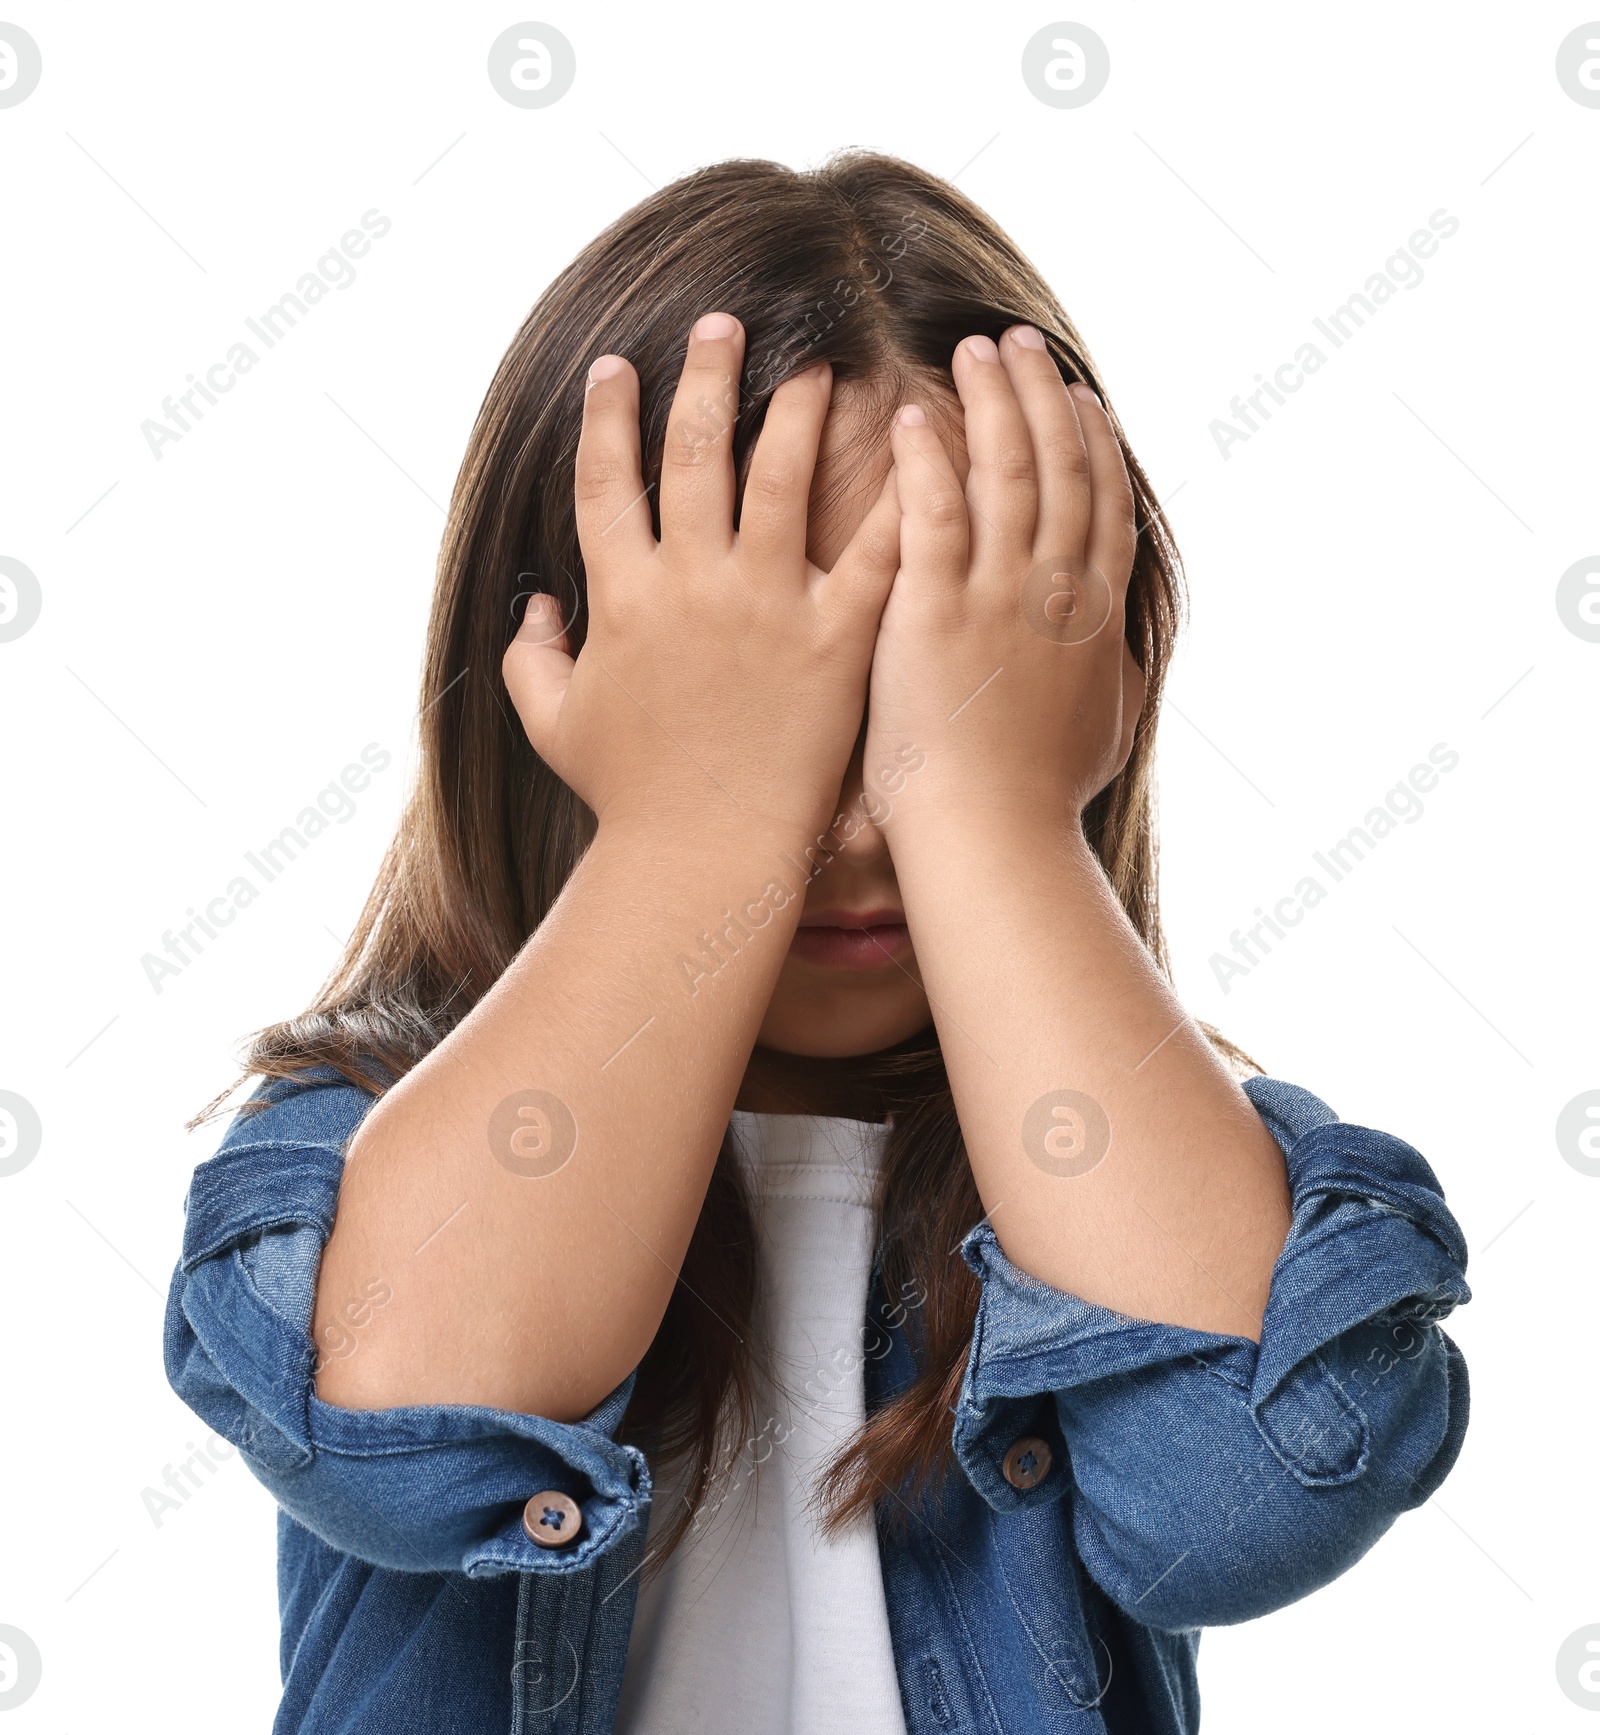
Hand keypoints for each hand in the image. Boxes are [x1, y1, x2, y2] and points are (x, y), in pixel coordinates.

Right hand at [503, 312, 901, 849]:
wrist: (703, 855)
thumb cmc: (628, 796)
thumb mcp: (552, 723)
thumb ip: (530, 657)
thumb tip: (531, 607)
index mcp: (624, 595)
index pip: (607, 479)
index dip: (608, 416)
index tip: (616, 367)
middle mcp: (693, 583)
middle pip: (695, 452)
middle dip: (707, 376)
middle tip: (727, 323)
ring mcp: (767, 608)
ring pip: (780, 478)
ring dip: (798, 410)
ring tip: (818, 365)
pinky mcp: (835, 641)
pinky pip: (870, 555)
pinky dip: (896, 500)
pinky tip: (915, 451)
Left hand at [862, 326, 1145, 838]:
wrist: (991, 837)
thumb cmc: (1037, 801)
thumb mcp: (1104, 734)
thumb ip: (1114, 683)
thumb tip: (1123, 666)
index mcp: (1095, 613)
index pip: (1101, 500)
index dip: (1090, 438)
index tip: (1074, 393)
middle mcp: (1056, 590)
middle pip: (1058, 464)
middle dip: (1039, 394)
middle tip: (1015, 341)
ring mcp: (998, 596)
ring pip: (1004, 471)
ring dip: (990, 402)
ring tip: (970, 350)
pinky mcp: (935, 611)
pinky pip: (933, 514)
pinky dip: (925, 460)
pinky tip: (908, 416)